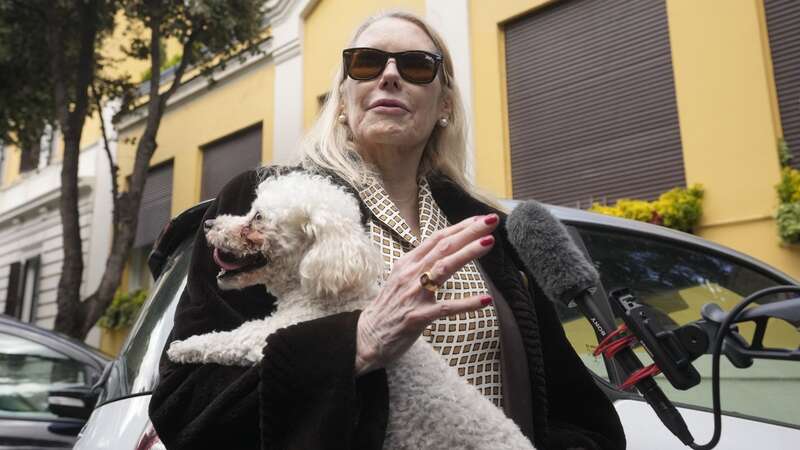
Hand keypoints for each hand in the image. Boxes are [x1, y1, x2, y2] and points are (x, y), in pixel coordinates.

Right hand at [355, 214, 498, 374]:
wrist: (367, 336)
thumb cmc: (389, 306)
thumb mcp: (401, 277)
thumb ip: (421, 264)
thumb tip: (444, 250)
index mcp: (408, 263)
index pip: (437, 238)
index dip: (460, 227)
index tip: (480, 219)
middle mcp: (410, 274)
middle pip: (444, 246)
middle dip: (469, 231)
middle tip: (492, 220)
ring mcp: (414, 294)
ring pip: (444, 268)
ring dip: (468, 253)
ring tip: (489, 242)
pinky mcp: (418, 317)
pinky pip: (446, 308)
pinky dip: (466, 304)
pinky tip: (485, 300)